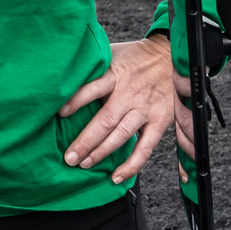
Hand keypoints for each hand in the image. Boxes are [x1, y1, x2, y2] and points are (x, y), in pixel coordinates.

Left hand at [57, 33, 191, 180]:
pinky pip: (145, 148)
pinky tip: (116, 176)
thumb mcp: (113, 53)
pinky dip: (131, 165)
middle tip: (69, 157)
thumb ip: (95, 67)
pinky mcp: (159, 122)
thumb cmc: (135, 57)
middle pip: (105, 121)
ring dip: (102, 152)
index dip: (75, 101)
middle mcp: (129, 94)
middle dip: (85, 141)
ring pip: (121, 136)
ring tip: (84, 163)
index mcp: (115, 75)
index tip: (59, 114)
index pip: (92, 89)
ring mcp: (145, 110)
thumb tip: (65, 77)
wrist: (171, 56)